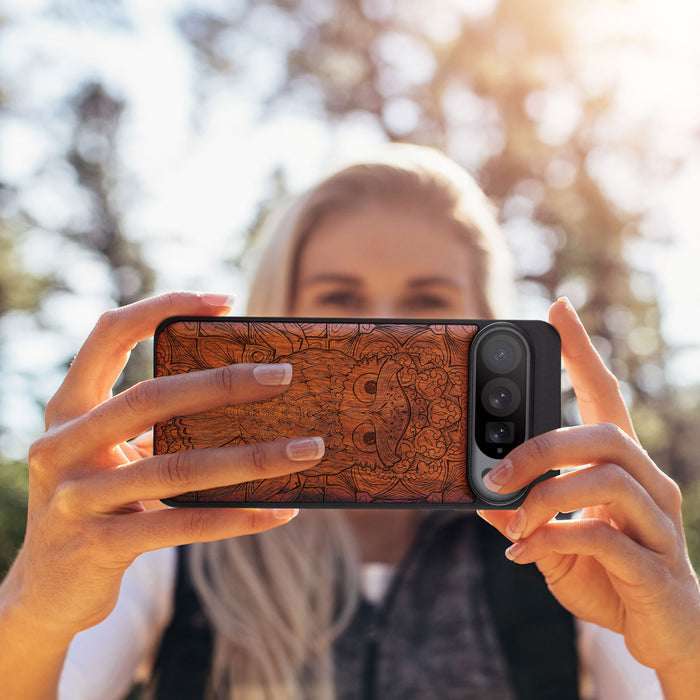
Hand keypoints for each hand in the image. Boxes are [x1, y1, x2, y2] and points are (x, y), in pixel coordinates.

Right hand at [3, 292, 324, 639]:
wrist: (46, 591)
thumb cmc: (98, 504)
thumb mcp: (112, 456)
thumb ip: (155, 427)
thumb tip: (247, 400)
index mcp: (68, 409)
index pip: (109, 334)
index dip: (162, 307)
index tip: (224, 301)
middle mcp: (62, 446)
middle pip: (151, 398)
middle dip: (223, 383)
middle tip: (284, 375)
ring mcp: (76, 498)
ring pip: (177, 467)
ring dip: (253, 458)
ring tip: (307, 449)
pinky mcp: (98, 546)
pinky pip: (183, 525)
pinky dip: (238, 517)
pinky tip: (281, 511)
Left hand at [478, 298, 699, 691]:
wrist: (663, 634)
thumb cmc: (609, 576)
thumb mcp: (553, 540)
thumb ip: (522, 515)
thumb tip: (480, 495)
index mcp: (622, 468)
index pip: (605, 395)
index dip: (582, 352)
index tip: (558, 309)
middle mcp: (649, 484)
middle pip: (604, 434)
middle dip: (541, 447)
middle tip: (495, 472)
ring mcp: (659, 523)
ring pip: (607, 479)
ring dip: (545, 497)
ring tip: (512, 522)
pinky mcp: (656, 566)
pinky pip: (604, 537)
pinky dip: (553, 540)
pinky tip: (525, 554)